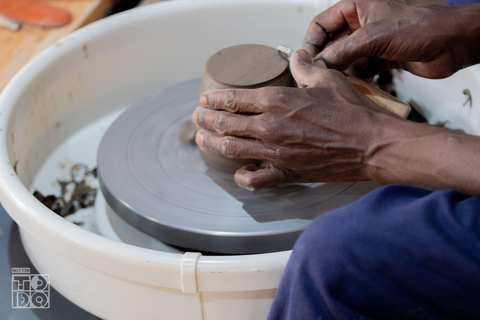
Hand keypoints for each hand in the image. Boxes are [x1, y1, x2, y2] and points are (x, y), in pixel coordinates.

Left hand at [193, 50, 403, 189]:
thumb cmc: (352, 112)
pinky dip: (243, 176)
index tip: (205, 99)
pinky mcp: (287, 173)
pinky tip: (238, 171)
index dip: (215, 99)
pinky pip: (256, 179)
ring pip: (232, 149)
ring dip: (213, 143)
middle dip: (206, 120)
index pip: (233, 99)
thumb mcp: (327, 79)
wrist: (371, 145)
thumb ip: (305, 67)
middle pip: (226, 124)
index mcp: (277, 101)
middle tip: (198, 118)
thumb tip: (296, 56)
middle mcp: (270, 128)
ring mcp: (276, 153)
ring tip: (202, 139)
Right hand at [304, 0, 479, 78]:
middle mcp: (362, 24)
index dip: (311, 43)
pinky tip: (354, 89)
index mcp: (356, 7)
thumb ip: (342, 51)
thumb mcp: (374, 36)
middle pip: (332, 45)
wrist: (453, 43)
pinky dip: (356, 81)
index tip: (305, 62)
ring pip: (345, 61)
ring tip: (337, 86)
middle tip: (318, 79)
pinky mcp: (382, 59)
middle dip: (326, 62)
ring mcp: (372, 43)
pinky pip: (361, 71)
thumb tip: (318, 64)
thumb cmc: (422, 26)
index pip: (321, 24)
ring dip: (341, 74)